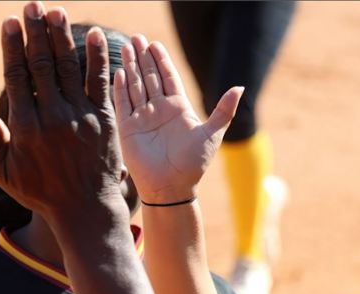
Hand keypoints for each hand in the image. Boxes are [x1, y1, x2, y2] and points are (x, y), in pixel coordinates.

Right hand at [0, 2, 125, 219]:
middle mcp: (53, 117)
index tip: (10, 22)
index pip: (17, 77)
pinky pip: (100, 83)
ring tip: (57, 12)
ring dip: (63, 37)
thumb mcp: (5, 171)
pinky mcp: (104, 119)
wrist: (86, 210)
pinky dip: (98, 58)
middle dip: (36, 32)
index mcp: (26, 127)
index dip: (13, 47)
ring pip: (69, 68)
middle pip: (42, 64)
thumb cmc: (41, 192)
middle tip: (33, 5)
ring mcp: (80, 116)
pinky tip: (95, 35)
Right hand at [113, 35, 242, 203]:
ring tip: (126, 47)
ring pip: (135, 86)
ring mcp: (143, 119)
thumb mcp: (212, 134)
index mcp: (178, 109)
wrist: (172, 188)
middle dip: (143, 58)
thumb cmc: (193, 165)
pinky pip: (123, 104)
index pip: (168, 78)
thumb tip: (240, 87)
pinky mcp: (129, 129)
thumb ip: (223, 110)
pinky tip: (119, 72)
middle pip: (150, 77)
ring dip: (131, 67)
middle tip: (136, 38)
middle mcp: (159, 110)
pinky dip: (120, 89)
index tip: (155, 44)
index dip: (162, 60)